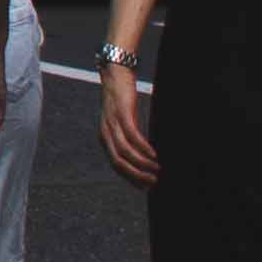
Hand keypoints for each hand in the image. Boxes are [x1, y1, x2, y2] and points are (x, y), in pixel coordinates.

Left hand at [97, 62, 157, 188]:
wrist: (116, 75)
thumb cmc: (122, 101)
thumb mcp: (123, 123)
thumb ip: (128, 138)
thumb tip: (142, 155)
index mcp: (105, 138)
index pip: (115, 166)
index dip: (131, 179)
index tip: (145, 187)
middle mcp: (105, 133)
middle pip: (118, 163)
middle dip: (136, 176)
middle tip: (153, 182)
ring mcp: (112, 124)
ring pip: (125, 152)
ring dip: (142, 164)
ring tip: (157, 169)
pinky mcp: (122, 114)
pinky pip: (132, 136)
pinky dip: (144, 148)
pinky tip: (154, 154)